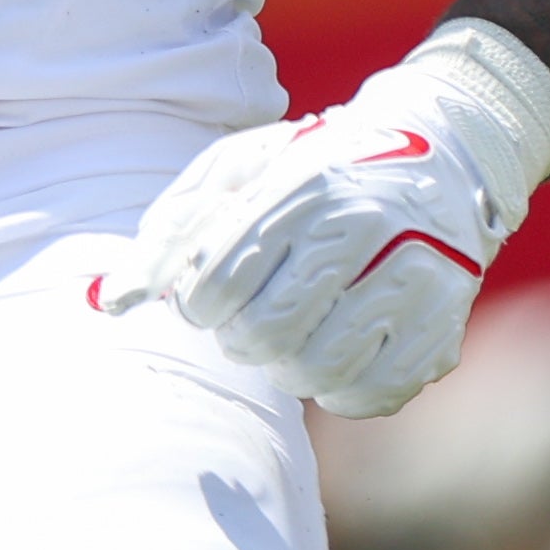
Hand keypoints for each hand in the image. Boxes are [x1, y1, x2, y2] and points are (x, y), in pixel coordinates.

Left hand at [96, 20, 549, 416]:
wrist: (440, 153)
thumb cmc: (314, 169)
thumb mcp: (237, 173)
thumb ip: (168, 234)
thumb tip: (107, 301)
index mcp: (301, 185)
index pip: (214, 285)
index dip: (197, 304)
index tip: (213, 292)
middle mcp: (363, 227)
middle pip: (263, 334)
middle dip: (241, 338)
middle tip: (254, 317)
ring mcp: (412, 279)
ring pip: (315, 371)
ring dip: (289, 365)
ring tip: (298, 331)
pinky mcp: (442, 326)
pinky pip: (369, 396)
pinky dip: (340, 390)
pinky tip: (341, 350)